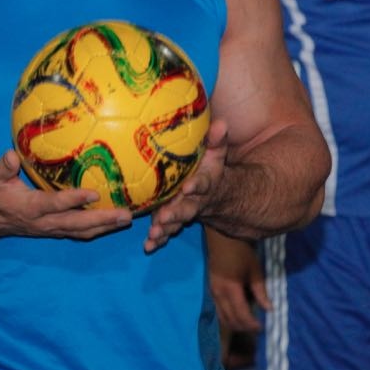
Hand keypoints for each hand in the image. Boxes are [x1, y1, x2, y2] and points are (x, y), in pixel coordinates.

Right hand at [0, 150, 132, 239]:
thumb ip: (3, 166)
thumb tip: (12, 155)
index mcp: (30, 207)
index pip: (55, 204)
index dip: (74, 200)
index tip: (93, 193)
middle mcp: (44, 222)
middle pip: (77, 224)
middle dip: (102, 220)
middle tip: (125, 214)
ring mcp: (51, 229)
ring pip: (81, 232)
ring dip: (105, 227)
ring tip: (126, 219)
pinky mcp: (55, 230)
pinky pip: (79, 233)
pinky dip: (98, 229)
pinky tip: (113, 223)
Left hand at [144, 119, 227, 252]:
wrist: (219, 195)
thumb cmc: (210, 169)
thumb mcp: (217, 154)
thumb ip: (217, 140)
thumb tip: (221, 122)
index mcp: (205, 184)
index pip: (201, 183)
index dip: (196, 185)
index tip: (188, 186)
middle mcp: (196, 201)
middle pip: (187, 209)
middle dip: (176, 214)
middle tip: (163, 218)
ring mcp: (185, 213)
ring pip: (176, 223)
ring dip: (165, 230)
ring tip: (153, 236)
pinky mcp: (175, 221)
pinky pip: (167, 232)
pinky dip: (158, 240)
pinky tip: (148, 247)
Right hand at [206, 230, 268, 332]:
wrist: (222, 237)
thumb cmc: (241, 251)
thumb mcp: (255, 270)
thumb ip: (261, 291)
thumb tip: (269, 309)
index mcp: (231, 288)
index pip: (241, 313)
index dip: (251, 323)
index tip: (261, 328)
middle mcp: (219, 293)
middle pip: (230, 319)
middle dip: (243, 327)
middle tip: (256, 328)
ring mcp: (212, 291)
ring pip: (221, 316)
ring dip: (234, 324)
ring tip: (247, 324)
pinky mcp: (211, 289)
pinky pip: (218, 309)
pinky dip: (227, 316)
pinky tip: (237, 315)